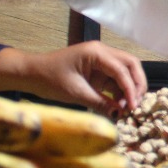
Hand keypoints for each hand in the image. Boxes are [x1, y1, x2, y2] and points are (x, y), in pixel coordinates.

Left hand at [0, 42, 146, 114]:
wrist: (31, 74)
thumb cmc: (49, 79)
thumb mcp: (75, 93)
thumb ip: (100, 103)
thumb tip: (119, 115)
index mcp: (96, 52)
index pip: (122, 69)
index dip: (130, 89)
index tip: (132, 107)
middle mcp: (102, 52)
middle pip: (131, 65)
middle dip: (137, 84)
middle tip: (135, 104)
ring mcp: (101, 59)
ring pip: (126, 71)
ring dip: (130, 88)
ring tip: (126, 107)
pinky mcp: (98, 69)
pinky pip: (116, 78)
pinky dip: (120, 91)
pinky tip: (119, 105)